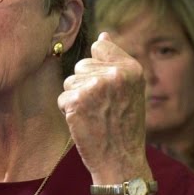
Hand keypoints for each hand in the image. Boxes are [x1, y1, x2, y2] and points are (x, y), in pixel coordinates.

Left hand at [57, 32, 148, 178]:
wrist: (120, 160)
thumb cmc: (125, 125)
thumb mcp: (131, 90)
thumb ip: (116, 62)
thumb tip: (103, 34)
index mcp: (131, 69)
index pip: (99, 46)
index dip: (98, 67)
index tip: (108, 88)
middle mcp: (114, 75)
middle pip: (82, 64)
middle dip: (86, 84)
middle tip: (102, 106)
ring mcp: (94, 87)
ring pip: (70, 81)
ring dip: (77, 97)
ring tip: (95, 114)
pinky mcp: (76, 101)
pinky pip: (62, 97)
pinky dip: (69, 111)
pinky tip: (85, 122)